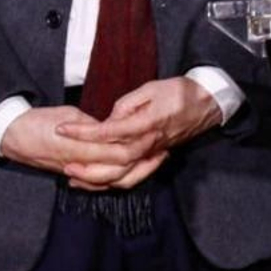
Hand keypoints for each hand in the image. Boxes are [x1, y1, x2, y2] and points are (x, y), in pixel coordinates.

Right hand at [0, 105, 150, 185]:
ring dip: (135, 172)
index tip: (155, 133)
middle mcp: (82, 165)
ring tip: (152, 158)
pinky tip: (131, 170)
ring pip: (112, 181)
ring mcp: (77, 172)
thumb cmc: (40, 121)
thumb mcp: (71, 116)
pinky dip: (116, 179)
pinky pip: (99, 183)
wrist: (13, 136)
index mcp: (82, 148)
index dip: (140, 146)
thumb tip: (116, 128)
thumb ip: (94, 126)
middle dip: (144, 162)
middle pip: (121, 172)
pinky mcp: (73, 174)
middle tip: (161, 147)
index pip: (119, 154)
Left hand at [54, 78, 218, 189]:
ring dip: (96, 179)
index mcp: (147, 123)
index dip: (83, 132)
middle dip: (86, 164)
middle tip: (63, 161)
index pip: (108, 131)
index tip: (63, 129)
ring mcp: (152, 154)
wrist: (208, 104)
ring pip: (122, 176)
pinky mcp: (154, 158)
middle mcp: (149, 143)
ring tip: (74, 176)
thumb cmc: (181, 92)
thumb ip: (127, 104)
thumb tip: (110, 119)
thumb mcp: (152, 88)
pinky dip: (112, 182)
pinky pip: (132, 176)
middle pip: (113, 162)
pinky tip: (97, 180)